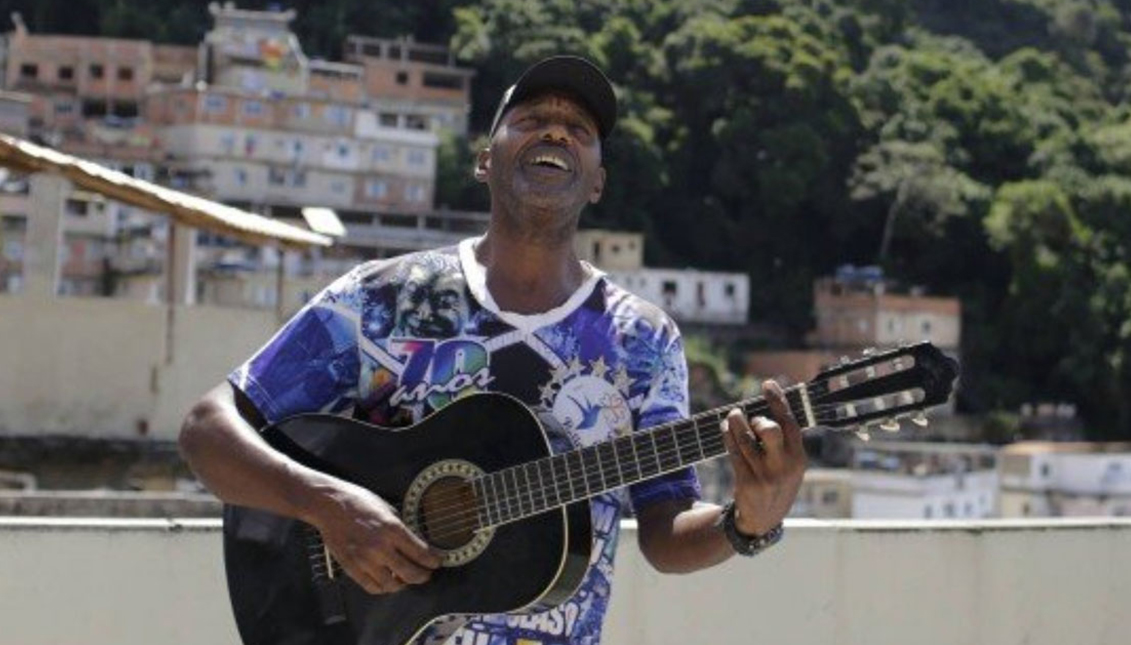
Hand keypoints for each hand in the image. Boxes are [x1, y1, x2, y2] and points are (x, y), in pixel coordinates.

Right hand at [309, 481, 441, 594]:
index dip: (433, 561)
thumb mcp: (388, 509)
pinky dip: (383, 588)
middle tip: (426, 573)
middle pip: (411, 574)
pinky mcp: (352, 568)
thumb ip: (400, 528)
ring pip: (392, 585)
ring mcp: (365, 560)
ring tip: (405, 578)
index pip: (421, 553)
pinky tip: (388, 581)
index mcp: (393, 529)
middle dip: (423, 575)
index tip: (437, 562)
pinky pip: (372, 587)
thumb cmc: (358, 502)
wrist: (330, 505)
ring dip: (403, 584)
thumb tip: (414, 542)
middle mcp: (381, 547)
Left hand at [720, 380, 806, 535]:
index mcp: (799, 458)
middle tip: (750, 418)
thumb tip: (765, 407)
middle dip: (757, 419)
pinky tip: (725, 429)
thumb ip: (783, 441)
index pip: (791, 423)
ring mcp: (766, 476)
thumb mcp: (789, 465)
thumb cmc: (776, 482)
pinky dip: (728, 437)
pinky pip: (734, 453)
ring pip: (746, 440)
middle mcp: (785, 466)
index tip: (767, 383)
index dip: (779, 401)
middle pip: (770, 430)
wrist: (763, 520)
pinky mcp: (748, 484)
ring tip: (732, 416)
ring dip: (736, 423)